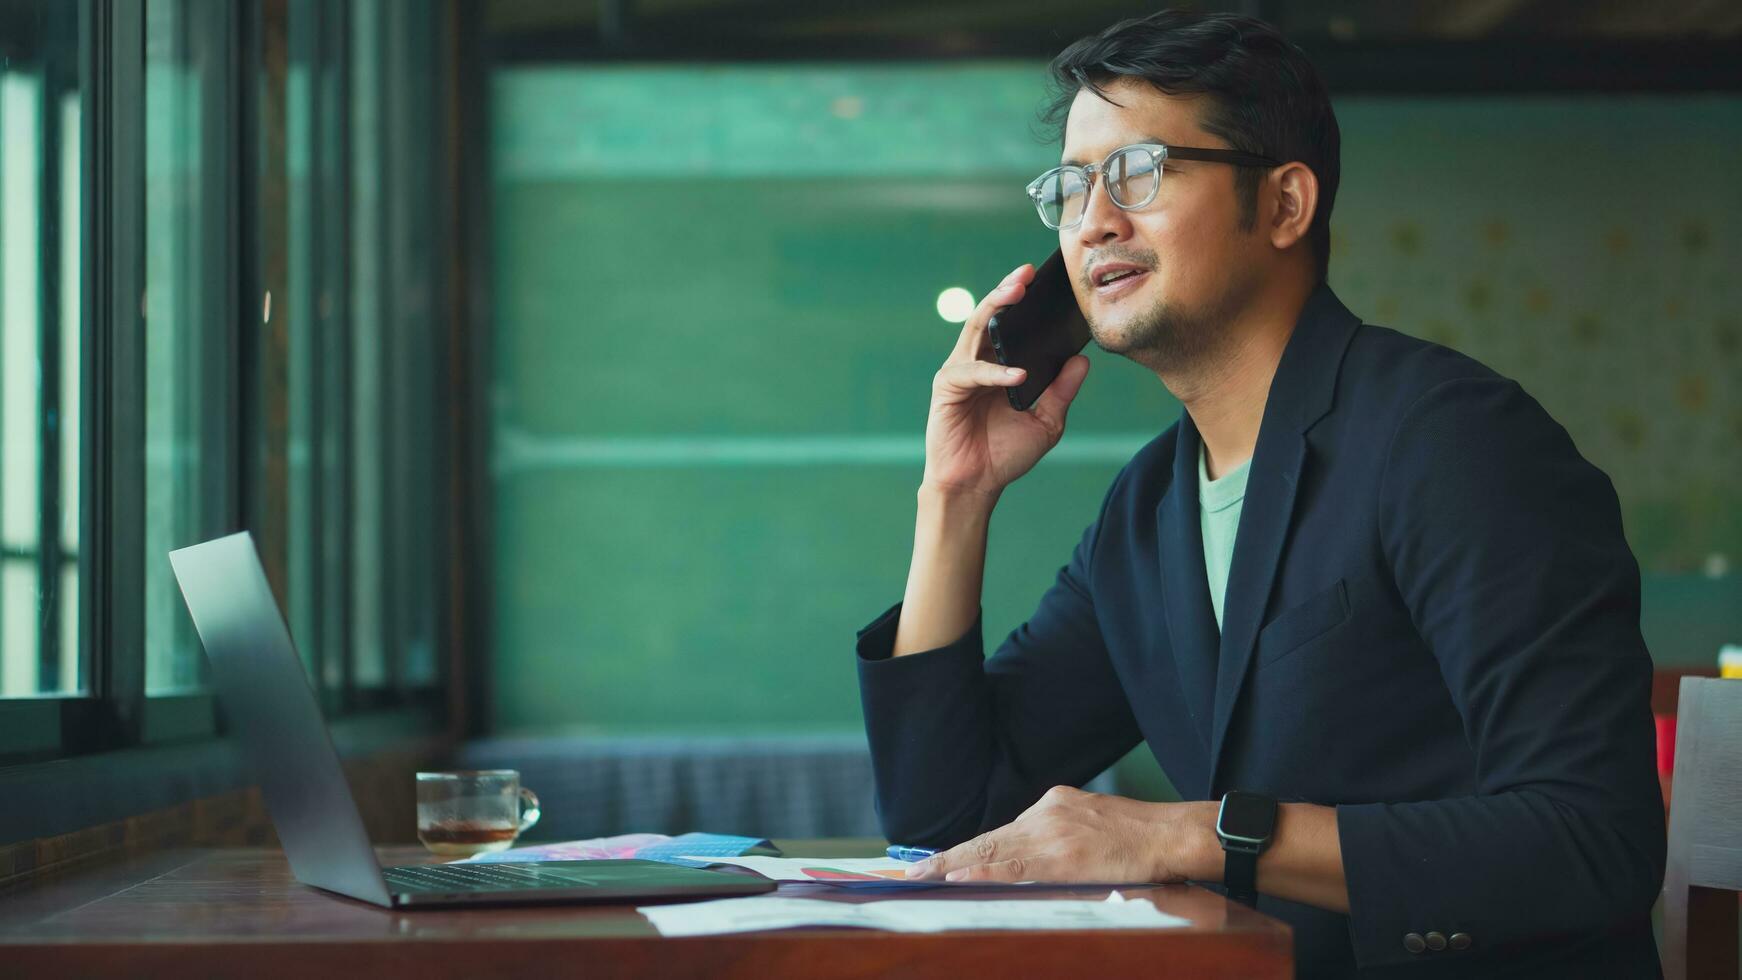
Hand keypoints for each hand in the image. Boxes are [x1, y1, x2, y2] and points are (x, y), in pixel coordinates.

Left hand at [903, 786, 1219, 884]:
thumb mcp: (1092, 827)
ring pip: (991, 852)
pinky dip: (982, 872)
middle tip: (906, 875)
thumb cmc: (1142, 840)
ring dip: (950, 868)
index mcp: (1053, 806)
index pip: (997, 834)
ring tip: (917, 880)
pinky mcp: (1063, 854)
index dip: (962, 852)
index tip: (931, 865)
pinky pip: (1013, 866)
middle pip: (986, 841)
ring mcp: (1053, 832)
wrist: (1175, 835)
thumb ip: (1061, 840)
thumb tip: (1031, 864)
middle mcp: (1047, 813)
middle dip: (944, 860)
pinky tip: (957, 879)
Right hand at [921, 264, 1091, 499]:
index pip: (1012, 325)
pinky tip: (1018, 374)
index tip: (1047, 281)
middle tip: (1027, 274)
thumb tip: (1083, 361)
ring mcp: (960, 372)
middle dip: (1007, 291)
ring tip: (1016, 293)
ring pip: (975, 329)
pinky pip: (972, 372)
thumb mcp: (1046, 422)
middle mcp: (977, 362)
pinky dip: (996, 372)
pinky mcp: (947, 388)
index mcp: (998, 365)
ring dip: (995, 308)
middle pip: (989, 316)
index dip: (1025, 302)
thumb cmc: (1004, 454)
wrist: (976, 484)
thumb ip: (1061, 392)